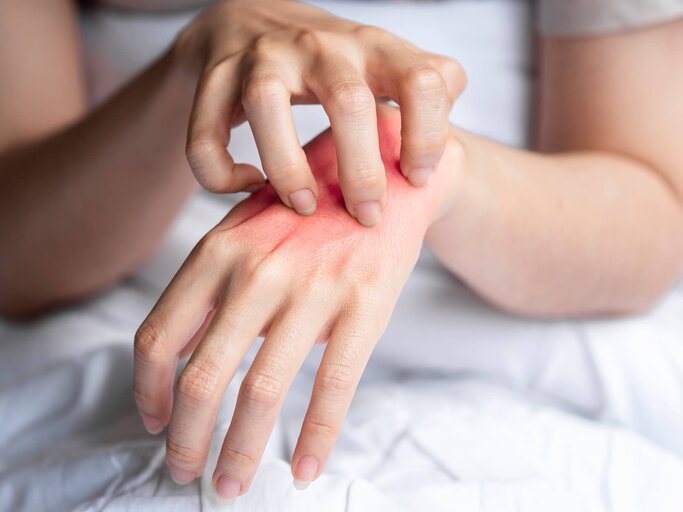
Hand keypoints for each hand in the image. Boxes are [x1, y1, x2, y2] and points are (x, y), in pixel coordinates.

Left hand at [133, 106, 460, 499]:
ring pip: (260, 393)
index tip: (154, 422)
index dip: (148, 392)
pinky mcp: (363, 305)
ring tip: (232, 485)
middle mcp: (257, 271)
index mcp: (218, 251)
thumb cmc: (307, 207)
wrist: (384, 171)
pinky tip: (306, 468)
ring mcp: (313, 289)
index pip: (159, 336)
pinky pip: (331, 388)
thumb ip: (208, 286)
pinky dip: (315, 439)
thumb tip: (175, 356)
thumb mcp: (244, 229)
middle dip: (186, 440)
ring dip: (240, 452)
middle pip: (202, 379)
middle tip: (185, 473)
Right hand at [176, 0, 465, 225]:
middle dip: (361, 170)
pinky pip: (206, 133)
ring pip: (265, 104)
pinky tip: (248, 185)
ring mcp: (262, 56)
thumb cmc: (329, 61)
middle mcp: (319, 45)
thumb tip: (452, 128)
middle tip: (365, 217)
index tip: (418, 178)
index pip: (423, 79)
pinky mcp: (214, 77)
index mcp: (373, 46)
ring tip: (303, 207)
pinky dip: (221, 172)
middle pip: (347, 100)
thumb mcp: (383, 63)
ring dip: (287, 167)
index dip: (429, 134)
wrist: (248, 20)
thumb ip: (427, 86)